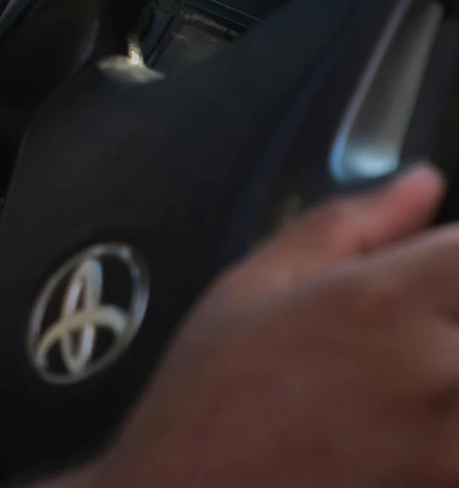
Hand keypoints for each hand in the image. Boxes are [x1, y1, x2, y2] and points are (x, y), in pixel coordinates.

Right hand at [74, 166, 458, 487]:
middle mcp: (432, 369)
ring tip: (411, 383)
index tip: (441, 270)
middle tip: (421, 327)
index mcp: (380, 301)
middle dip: (451, 313)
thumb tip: (419, 184)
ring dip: (450, 378)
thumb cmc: (209, 405)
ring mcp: (450, 447)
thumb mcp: (252, 288)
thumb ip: (347, 227)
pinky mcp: (444, 484)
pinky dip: (445, 430)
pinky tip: (409, 424)